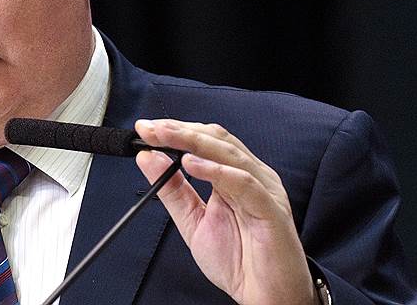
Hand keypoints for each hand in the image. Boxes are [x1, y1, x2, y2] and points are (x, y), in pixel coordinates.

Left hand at [134, 119, 315, 304]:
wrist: (266, 298)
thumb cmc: (239, 262)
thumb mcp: (193, 221)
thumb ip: (172, 189)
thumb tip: (148, 158)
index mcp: (234, 177)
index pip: (205, 140)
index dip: (176, 130)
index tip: (145, 129)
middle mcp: (251, 177)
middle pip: (216, 140)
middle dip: (180, 131)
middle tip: (150, 129)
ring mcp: (263, 190)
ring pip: (228, 154)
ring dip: (193, 142)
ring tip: (165, 137)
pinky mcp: (271, 209)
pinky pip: (244, 183)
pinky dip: (216, 171)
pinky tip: (192, 164)